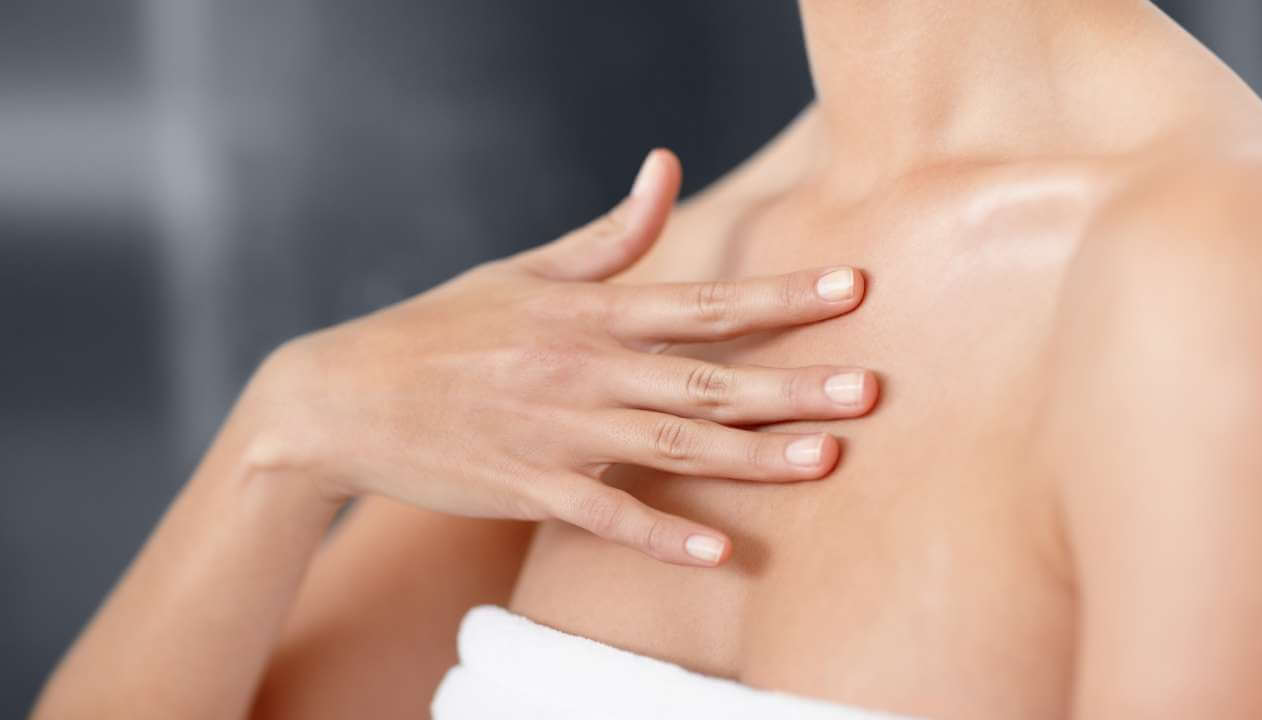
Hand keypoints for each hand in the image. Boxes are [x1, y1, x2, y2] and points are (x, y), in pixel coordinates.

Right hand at [245, 149, 877, 565]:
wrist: (342, 397)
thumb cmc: (441, 328)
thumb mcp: (524, 270)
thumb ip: (609, 235)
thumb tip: (665, 166)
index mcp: (586, 312)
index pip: (702, 301)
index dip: (780, 295)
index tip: (853, 290)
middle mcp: (581, 368)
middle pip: (704, 378)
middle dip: (792, 383)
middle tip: (871, 390)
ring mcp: (554, 431)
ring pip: (669, 445)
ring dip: (749, 455)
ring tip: (826, 460)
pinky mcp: (526, 487)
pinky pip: (603, 515)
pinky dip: (659, 533)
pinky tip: (717, 549)